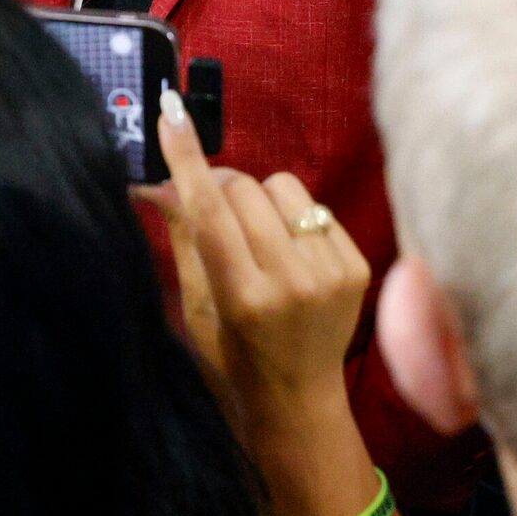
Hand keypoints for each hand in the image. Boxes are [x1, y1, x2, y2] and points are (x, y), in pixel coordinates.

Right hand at [140, 89, 367, 422]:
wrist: (299, 402)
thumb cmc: (233, 359)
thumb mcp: (196, 306)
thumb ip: (183, 238)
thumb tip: (159, 181)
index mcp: (243, 297)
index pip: (210, 209)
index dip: (186, 157)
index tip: (170, 113)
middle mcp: (292, 282)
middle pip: (243, 188)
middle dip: (217, 185)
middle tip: (207, 205)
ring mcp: (331, 274)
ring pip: (282, 187)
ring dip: (258, 198)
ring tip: (254, 235)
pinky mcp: (357, 266)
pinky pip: (315, 206)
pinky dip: (292, 217)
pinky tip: (287, 249)